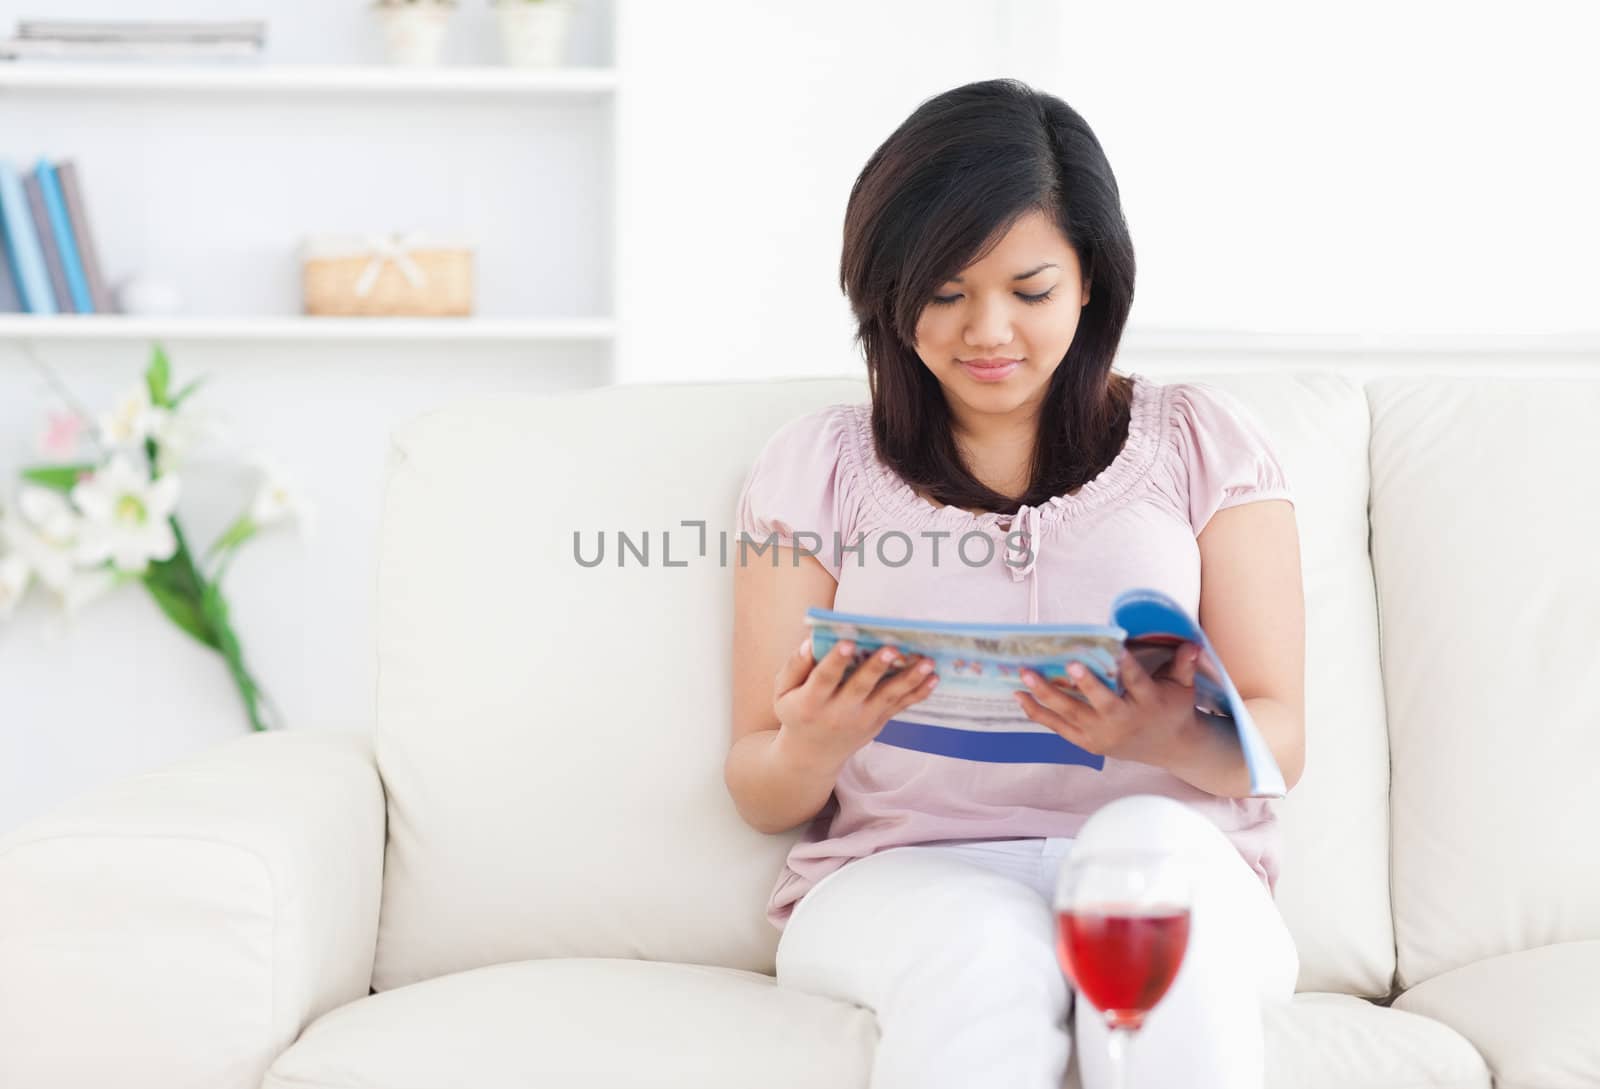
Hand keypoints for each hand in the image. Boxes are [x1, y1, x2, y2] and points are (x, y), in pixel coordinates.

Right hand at [772, 637, 939, 771]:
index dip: (836, 661)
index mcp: (810, 703)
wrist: (812, 755)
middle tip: (893, 649)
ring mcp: (861, 720)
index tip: (847, 643)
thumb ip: (794, 667)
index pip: (823, 679)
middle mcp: (838, 713)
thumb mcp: (783, 693)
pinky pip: (900, 706)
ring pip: (887, 697)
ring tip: (927, 663)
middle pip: (860, 687)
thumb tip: (810, 643)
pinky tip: (934, 678)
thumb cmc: (797, 712)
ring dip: (909, 679)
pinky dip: (918, 693)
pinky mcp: (878, 722)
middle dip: (877, 668)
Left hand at [1013, 642, 1203, 768]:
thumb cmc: (1172, 708)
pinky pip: (1059, 728)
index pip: (1137, 683)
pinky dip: (1039, 714)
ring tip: (1025, 675)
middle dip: (1085, 685)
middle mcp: (1123, 722)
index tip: (1117, 649)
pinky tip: (1020, 697)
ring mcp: (1102, 735)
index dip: (1127, 667)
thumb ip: (1183, 665)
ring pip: (1072, 715)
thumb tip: (1191, 644)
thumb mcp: (1182, 687)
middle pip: (1101, 703)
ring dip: (1047, 695)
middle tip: (1069, 664)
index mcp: (1148, 704)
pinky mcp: (1088, 743)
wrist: (1169, 748)